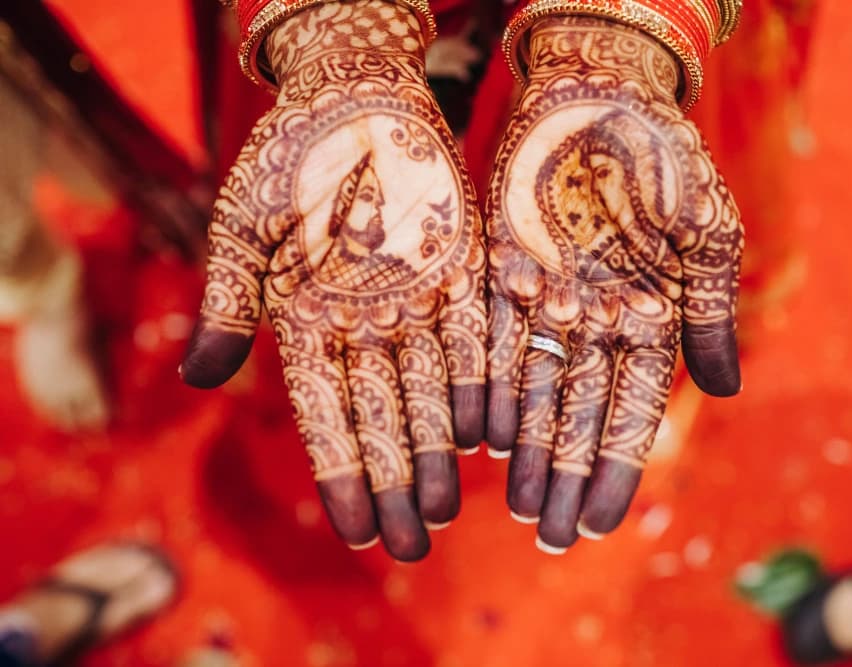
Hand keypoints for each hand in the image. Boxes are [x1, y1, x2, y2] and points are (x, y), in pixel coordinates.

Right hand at [182, 1, 485, 560]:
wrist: (354, 93)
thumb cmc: (289, 157)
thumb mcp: (245, 227)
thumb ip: (228, 300)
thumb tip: (198, 375)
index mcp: (309, 321)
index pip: (326, 413)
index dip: (341, 472)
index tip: (354, 529)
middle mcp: (366, 324)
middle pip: (384, 417)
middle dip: (396, 483)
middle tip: (412, 545)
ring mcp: (416, 301)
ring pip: (431, 391)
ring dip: (439, 452)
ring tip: (449, 511)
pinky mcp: (462, 272)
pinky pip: (474, 339)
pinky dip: (480, 385)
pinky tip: (487, 436)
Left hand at [485, 16, 742, 551]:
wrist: (598, 90)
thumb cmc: (663, 155)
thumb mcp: (705, 230)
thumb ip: (710, 310)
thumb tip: (728, 391)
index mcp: (649, 319)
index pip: (633, 410)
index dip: (619, 468)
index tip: (603, 524)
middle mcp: (596, 322)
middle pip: (580, 416)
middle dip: (568, 478)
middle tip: (551, 538)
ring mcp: (548, 302)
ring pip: (535, 391)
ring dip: (528, 451)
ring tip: (519, 508)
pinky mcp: (502, 275)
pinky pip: (494, 345)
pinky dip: (490, 391)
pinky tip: (484, 440)